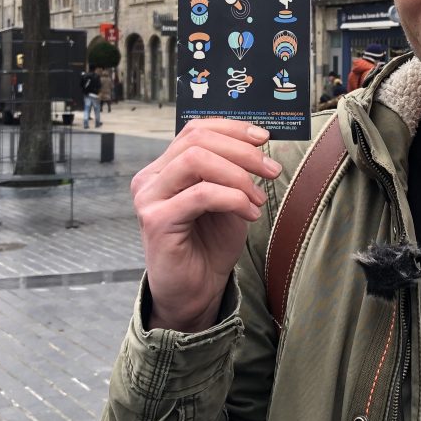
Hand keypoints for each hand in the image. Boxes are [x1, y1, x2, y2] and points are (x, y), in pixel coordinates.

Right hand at [132, 119, 281, 332]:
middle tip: (271, 170)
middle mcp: (151, 178)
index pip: (195, 130)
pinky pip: (201, 194)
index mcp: (165, 168)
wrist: (195, 291)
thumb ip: (232, 171)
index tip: (264, 138)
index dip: (232, 128)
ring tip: (258, 198)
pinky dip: (232, 198)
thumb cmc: (210, 245)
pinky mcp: (156, 221)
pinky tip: (248, 213)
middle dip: (242, 151)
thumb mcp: (228, 198)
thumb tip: (258, 144)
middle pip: (197, 140)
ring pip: (196, 161)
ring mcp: (149, 198)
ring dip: (238, 175)